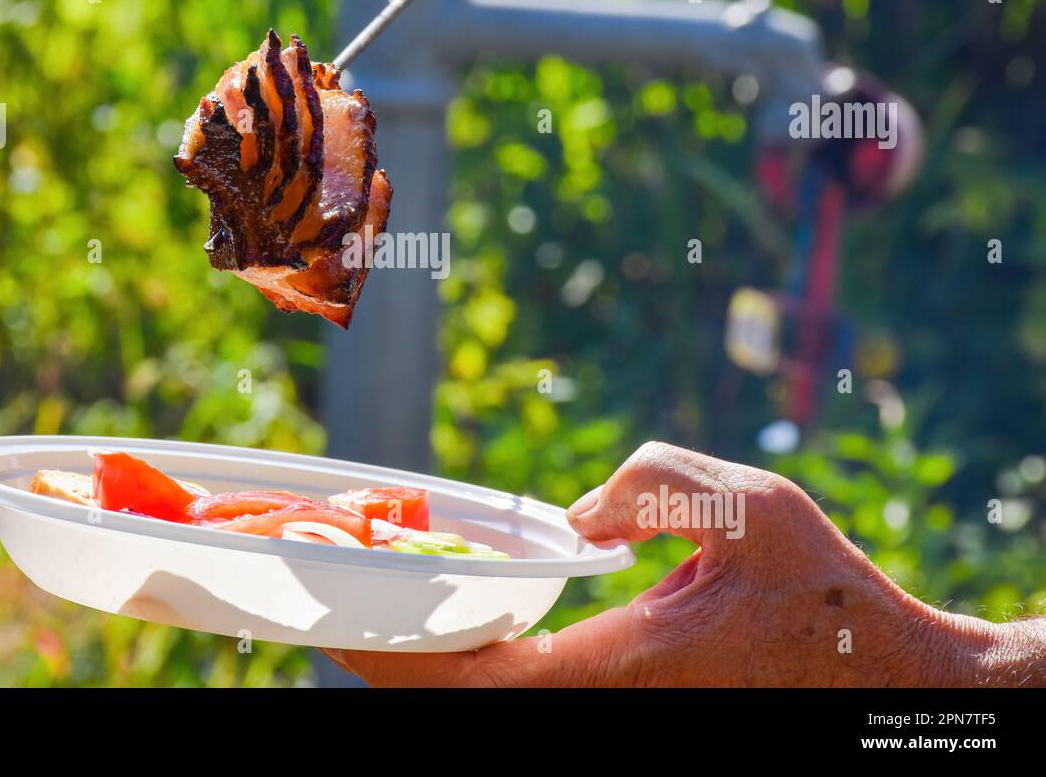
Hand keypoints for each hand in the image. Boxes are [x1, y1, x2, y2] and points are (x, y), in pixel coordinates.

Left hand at [324, 442, 1039, 685]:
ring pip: (483, 697)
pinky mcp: (615, 700)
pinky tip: (446, 611)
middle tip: (317, 595)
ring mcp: (604, 709)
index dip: (390, 650)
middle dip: (379, 651)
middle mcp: (597, 703)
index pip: (471, 679)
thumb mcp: (749, 505)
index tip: (330, 615)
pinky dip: (464, 654)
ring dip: (415, 652)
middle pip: (456, 698)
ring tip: (361, 594)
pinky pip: (516, 686)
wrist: (877, 674)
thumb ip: (652, 485)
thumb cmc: (822, 591)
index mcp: (616, 670)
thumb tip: (577, 517)